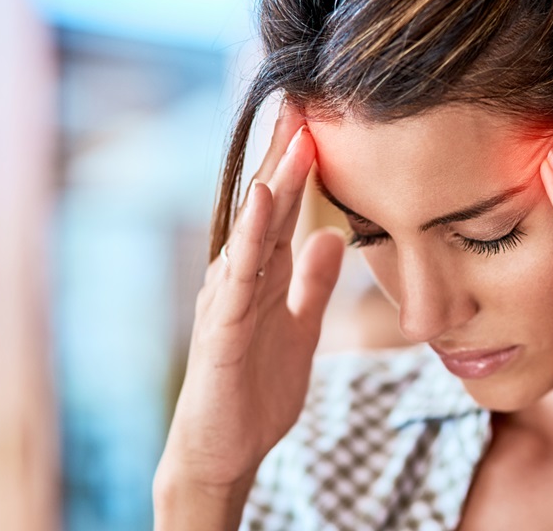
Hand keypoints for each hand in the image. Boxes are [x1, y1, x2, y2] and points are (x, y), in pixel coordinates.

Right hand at [154, 103, 343, 527]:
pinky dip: (250, 236)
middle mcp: (241, 276)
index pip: (284, 210)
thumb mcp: (299, 326)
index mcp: (262, 275)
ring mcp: (228, 298)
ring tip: (293, 138)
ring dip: (273, 183)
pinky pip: (238, 274)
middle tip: (305, 103)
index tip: (322, 122)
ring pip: (253, 230)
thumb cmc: (256, 387)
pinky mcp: (221, 327)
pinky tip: (262, 201)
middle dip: (286, 157)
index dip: (303, 168)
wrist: (225, 449)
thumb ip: (311, 283)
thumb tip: (331, 236)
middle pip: (266, 207)